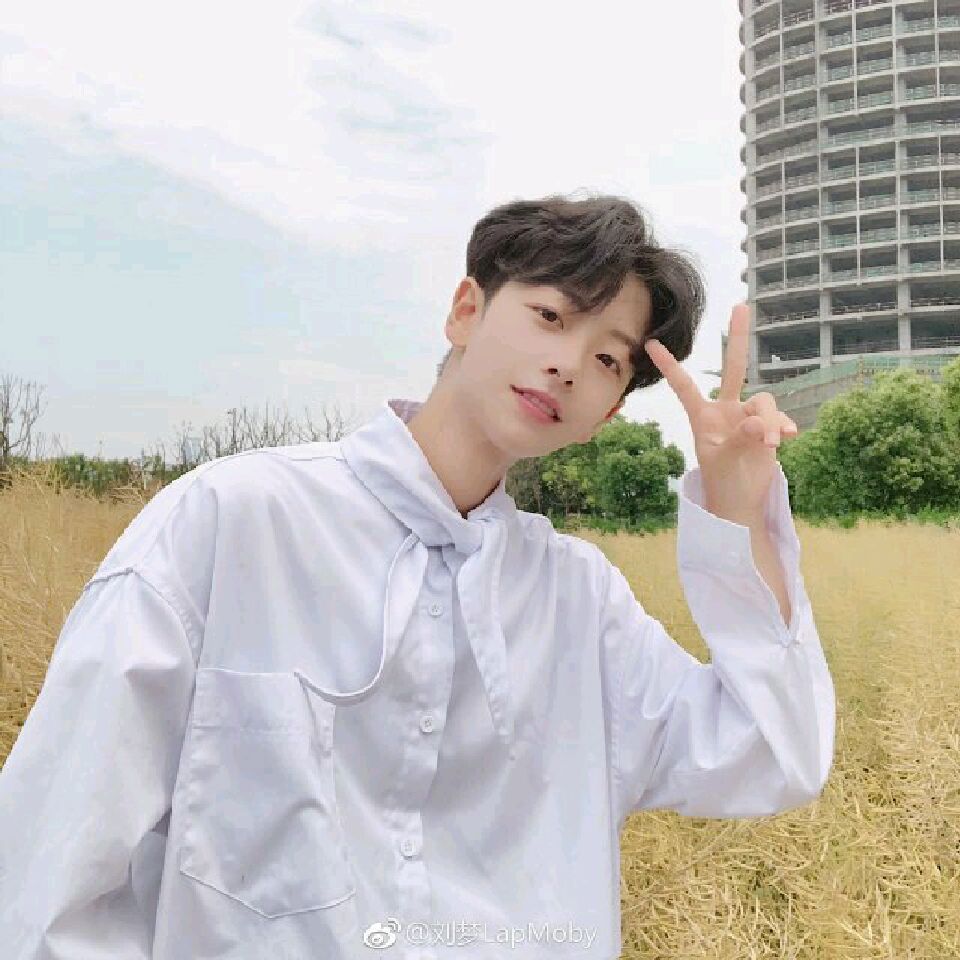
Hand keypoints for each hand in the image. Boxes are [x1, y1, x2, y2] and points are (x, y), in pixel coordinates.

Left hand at [643, 302, 797, 522]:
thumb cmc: (725, 484)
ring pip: (765, 400)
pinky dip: (783, 426)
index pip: (683, 386)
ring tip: (771, 446)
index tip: (650, 343)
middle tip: (740, 305)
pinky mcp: (767, 426)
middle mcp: (725, 409)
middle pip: (734, 367)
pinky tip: (788, 438)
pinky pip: (779, 415)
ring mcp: (747, 416)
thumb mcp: (726, 462)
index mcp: (703, 417)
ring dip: (771, 421)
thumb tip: (759, 422)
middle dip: (738, 337)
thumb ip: (741, 440)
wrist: (742, 504)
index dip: (669, 365)